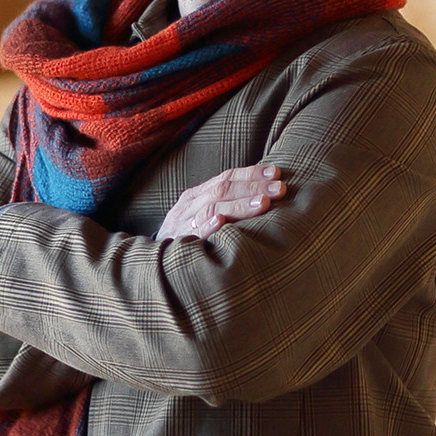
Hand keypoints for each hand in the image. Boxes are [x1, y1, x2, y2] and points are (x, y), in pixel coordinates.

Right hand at [158, 165, 288, 241]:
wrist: (155, 261)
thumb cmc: (187, 236)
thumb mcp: (201, 214)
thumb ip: (225, 204)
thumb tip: (265, 194)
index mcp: (197, 194)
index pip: (227, 177)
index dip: (252, 174)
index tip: (277, 174)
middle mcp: (191, 205)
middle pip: (223, 189)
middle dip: (254, 187)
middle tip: (280, 189)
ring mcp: (184, 223)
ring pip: (213, 208)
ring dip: (239, 205)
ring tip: (263, 203)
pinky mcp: (180, 244)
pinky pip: (194, 233)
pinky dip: (208, 226)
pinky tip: (222, 222)